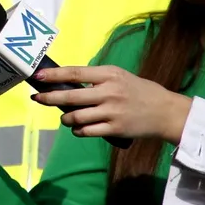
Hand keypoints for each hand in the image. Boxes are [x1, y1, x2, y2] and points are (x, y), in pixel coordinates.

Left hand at [31, 65, 192, 143]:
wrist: (166, 112)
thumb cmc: (139, 91)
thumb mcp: (119, 76)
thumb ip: (96, 78)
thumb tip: (66, 81)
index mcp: (109, 75)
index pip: (75, 73)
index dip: (54, 75)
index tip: (38, 76)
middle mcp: (109, 92)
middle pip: (71, 96)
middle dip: (49, 98)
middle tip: (37, 98)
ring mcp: (112, 112)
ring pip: (77, 117)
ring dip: (65, 118)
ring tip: (65, 117)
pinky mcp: (116, 129)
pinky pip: (88, 131)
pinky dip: (78, 130)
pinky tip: (77, 128)